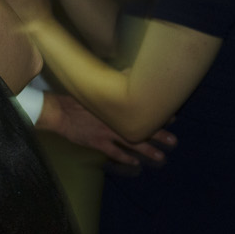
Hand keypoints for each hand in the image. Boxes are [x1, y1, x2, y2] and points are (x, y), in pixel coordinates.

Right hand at [38, 92, 174, 169]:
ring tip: (161, 157)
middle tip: (173, 141)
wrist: (61, 112)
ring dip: (147, 150)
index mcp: (117, 108)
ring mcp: (107, 134)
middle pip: (141, 129)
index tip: (172, 118)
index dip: (158, 115)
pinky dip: (125, 158)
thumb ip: (115, 81)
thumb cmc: (79, 99)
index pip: (142, 112)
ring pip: (132, 143)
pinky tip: (135, 162)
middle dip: (159, 135)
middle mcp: (116, 122)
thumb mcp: (98, 89)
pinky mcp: (98, 143)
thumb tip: (130, 71)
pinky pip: (114, 152)